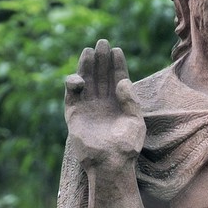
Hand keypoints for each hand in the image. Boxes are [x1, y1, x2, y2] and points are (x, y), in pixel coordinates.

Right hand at [64, 39, 145, 168]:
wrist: (109, 165)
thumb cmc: (127, 148)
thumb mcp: (136, 122)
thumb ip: (130, 101)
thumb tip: (123, 81)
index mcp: (120, 104)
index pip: (117, 79)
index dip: (116, 65)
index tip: (117, 50)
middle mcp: (103, 104)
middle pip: (101, 76)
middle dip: (101, 60)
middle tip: (102, 43)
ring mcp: (88, 108)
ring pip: (86, 82)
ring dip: (86, 66)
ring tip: (89, 51)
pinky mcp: (74, 115)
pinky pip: (71, 95)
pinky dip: (73, 85)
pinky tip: (80, 78)